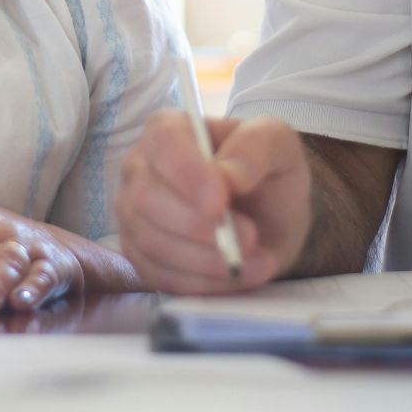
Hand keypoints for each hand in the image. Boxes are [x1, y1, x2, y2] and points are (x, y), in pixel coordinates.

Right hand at [114, 111, 309, 293]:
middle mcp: (139, 169)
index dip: (187, 174)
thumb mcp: (277, 144)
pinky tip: (238, 276)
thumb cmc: (266, 171)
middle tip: (250, 238)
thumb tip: (229, 176)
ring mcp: (134, 215)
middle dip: (199, 226)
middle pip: (147, 199)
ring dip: (207, 259)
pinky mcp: (142, 257)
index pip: (162, 144)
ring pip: (153, 243)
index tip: (219, 202)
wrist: (268, 218)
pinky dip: (202, 283)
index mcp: (168, 129)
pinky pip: (160, 276)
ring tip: (256, 262)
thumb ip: (256, 147)